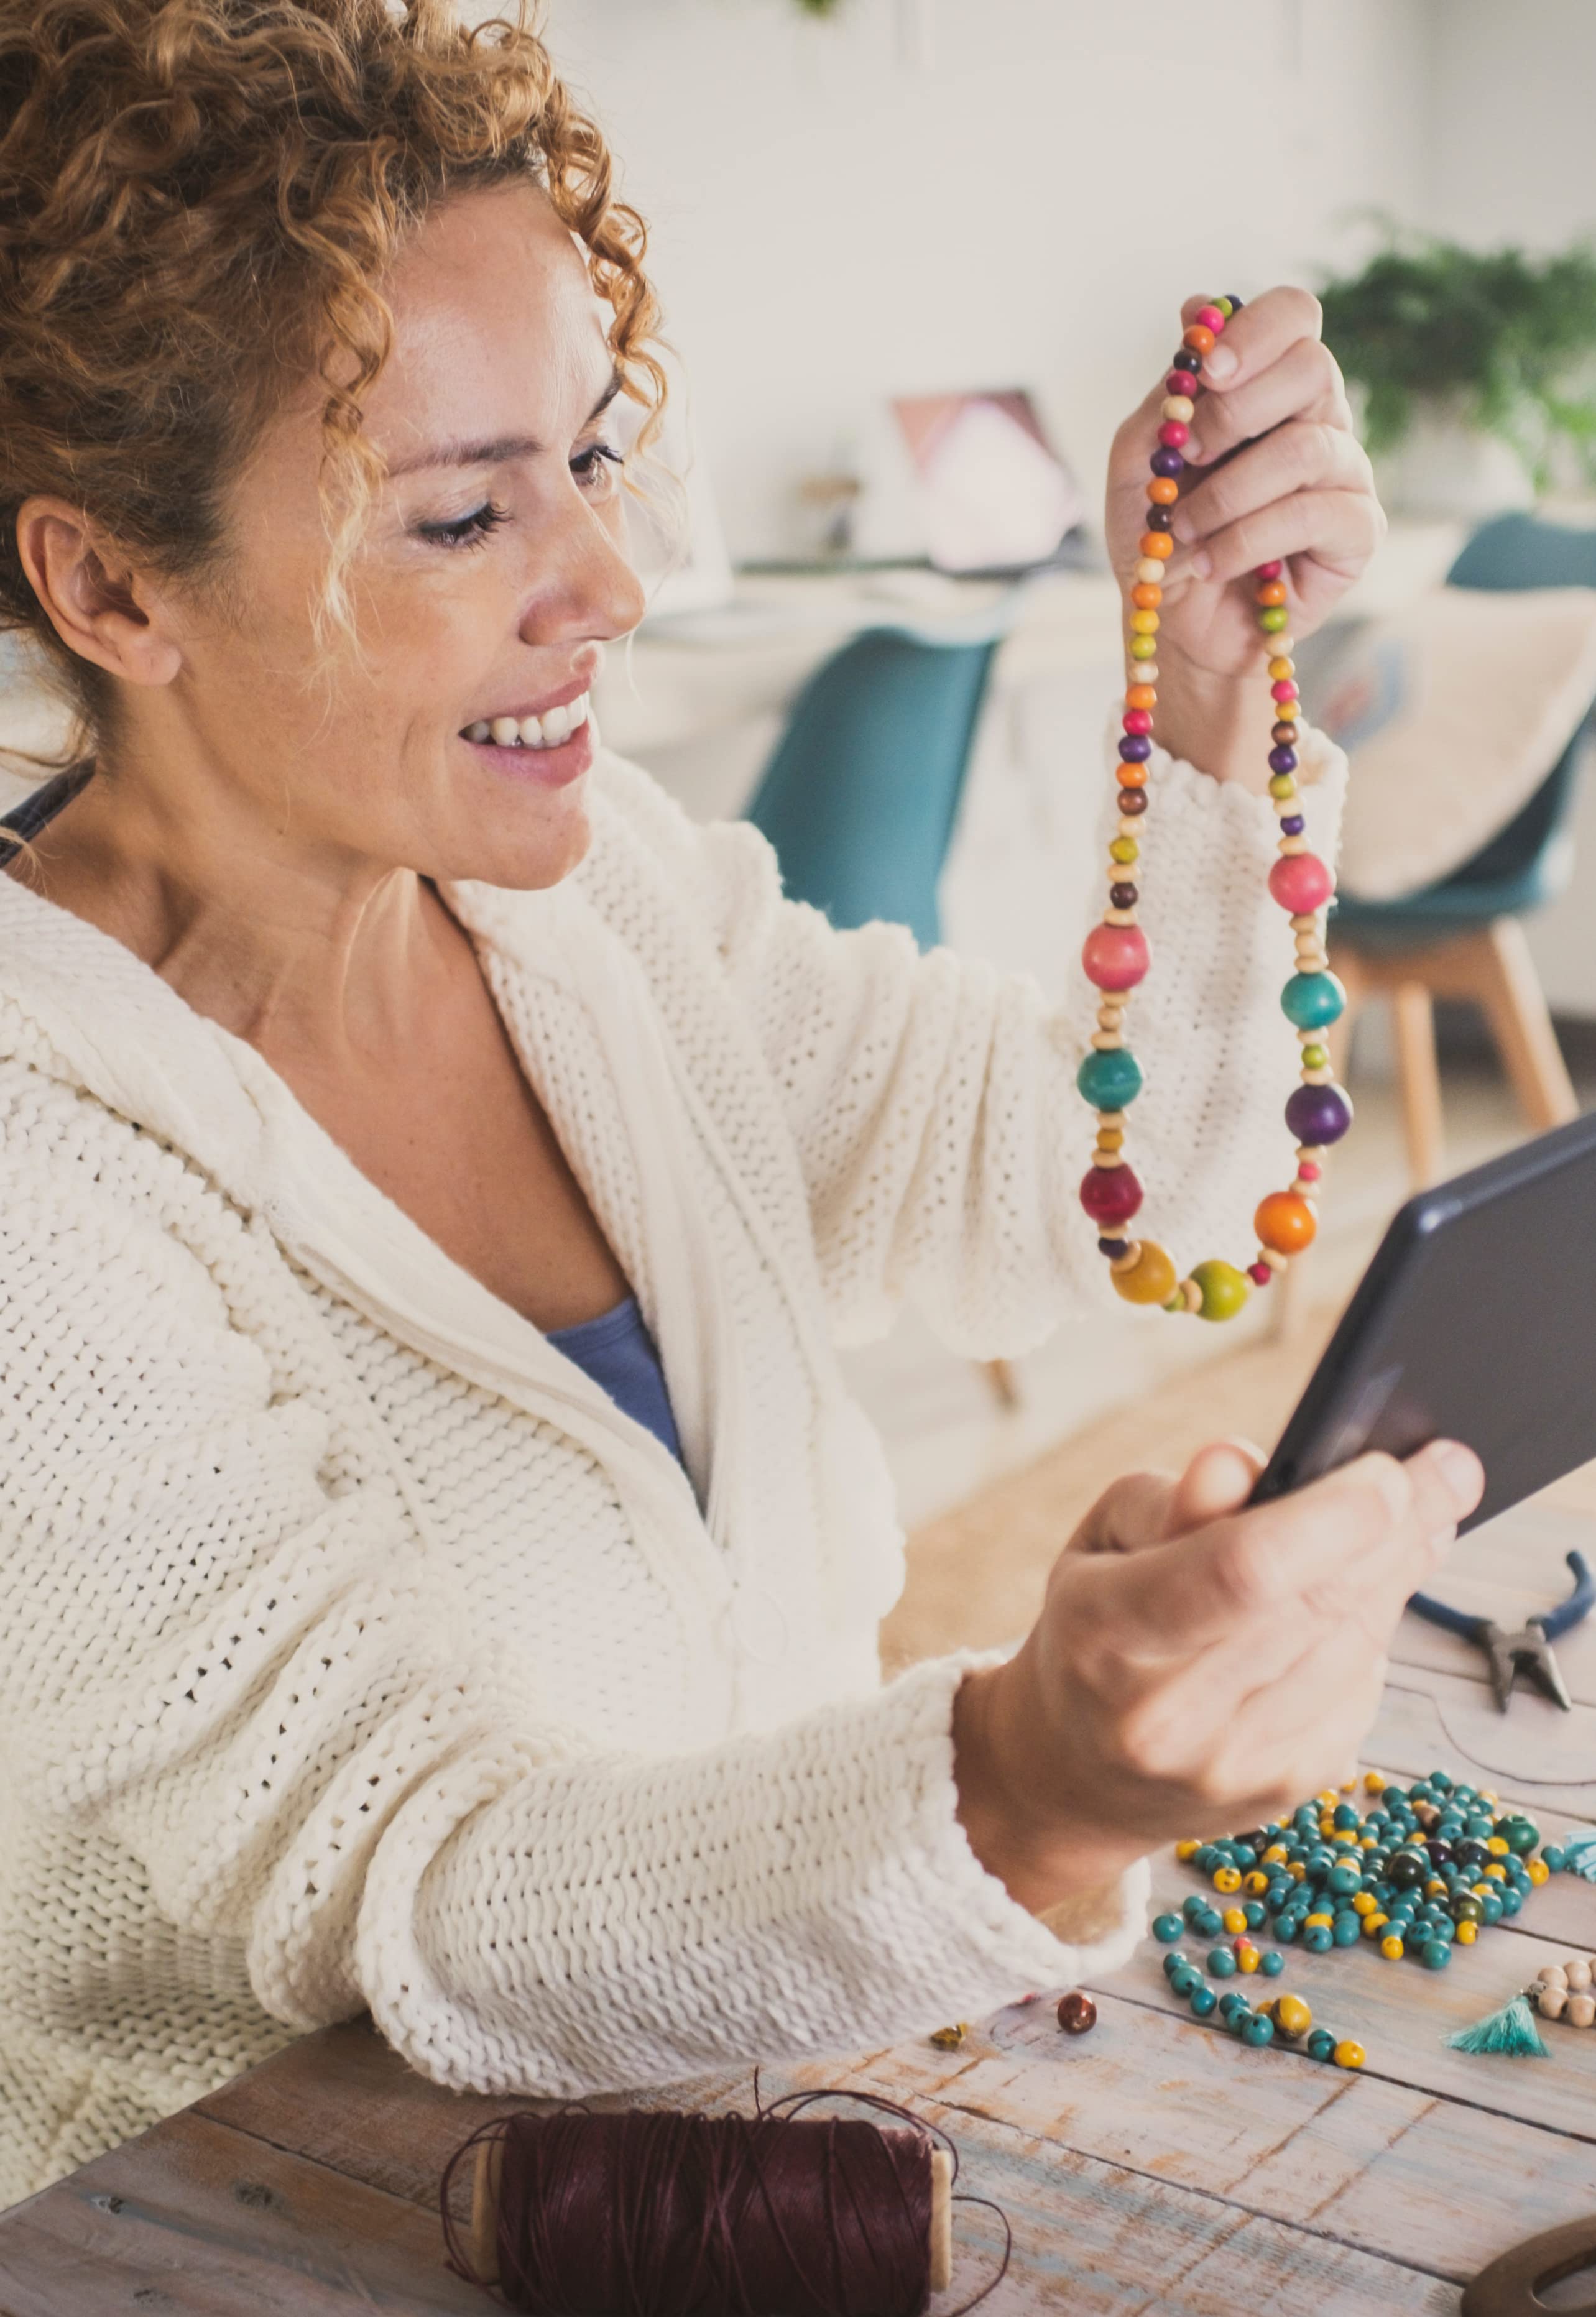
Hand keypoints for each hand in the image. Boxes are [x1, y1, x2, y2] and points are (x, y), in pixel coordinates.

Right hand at [952, 1436, 1483, 1913]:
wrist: (1075, 1777)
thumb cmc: (1094, 1628)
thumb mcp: (1102, 1541)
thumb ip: (1170, 1498)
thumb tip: (1240, 1461)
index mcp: (1106, 1634)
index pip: (1242, 1570)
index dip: (1329, 1516)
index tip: (1386, 1468)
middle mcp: (1169, 1715)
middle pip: (1318, 1604)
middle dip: (1399, 1526)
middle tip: (1451, 1467)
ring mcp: (1235, 1764)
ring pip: (1356, 1643)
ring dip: (1400, 1570)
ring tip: (1424, 1514)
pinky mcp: (1287, 1788)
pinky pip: (1361, 1685)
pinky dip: (1374, 1628)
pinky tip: (1369, 1590)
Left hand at [1103, 287, 1383, 782]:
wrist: (1172, 622)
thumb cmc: (1160, 538)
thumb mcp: (1136, 463)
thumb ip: (1165, 395)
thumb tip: (1195, 308)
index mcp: (1268, 387)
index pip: (1294, 316)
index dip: (1255, 331)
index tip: (1205, 371)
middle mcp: (1316, 418)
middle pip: (1314, 367)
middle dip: (1237, 412)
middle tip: (1189, 457)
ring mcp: (1344, 473)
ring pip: (1305, 449)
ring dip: (1228, 495)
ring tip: (1187, 532)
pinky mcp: (1357, 530)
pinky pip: (1314, 513)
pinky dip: (1247, 540)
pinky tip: (1212, 564)